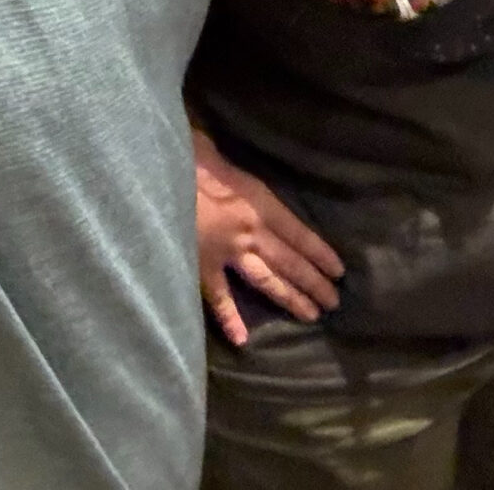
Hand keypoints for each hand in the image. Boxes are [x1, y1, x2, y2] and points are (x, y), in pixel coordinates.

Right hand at [193, 129, 343, 347]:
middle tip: (334, 303)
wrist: (154, 176)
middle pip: (289, 262)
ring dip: (289, 298)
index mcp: (258, 203)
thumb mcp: (220, 153)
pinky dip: (229, 318)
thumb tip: (223, 162)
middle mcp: (249, 231)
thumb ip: (231, 168)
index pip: (299, 234)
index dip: (320, 253)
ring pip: (265, 281)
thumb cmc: (188, 157)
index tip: (339, 271)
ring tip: (311, 315)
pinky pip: (218, 297)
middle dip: (313, 283)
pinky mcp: (199, 267)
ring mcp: (225, 252)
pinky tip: (241, 338)